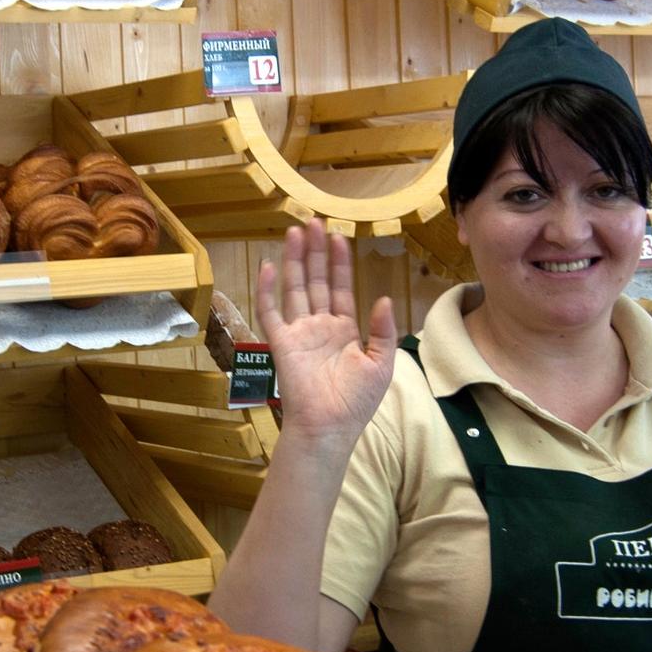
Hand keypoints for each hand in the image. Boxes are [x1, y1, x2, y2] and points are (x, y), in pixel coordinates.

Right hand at [253, 226, 398, 443]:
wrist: (330, 428)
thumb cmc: (356, 402)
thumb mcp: (380, 364)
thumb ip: (382, 330)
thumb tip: (382, 298)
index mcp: (343, 331)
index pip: (339, 288)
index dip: (339, 263)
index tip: (339, 238)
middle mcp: (319, 327)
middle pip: (315, 281)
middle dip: (315, 252)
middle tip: (313, 223)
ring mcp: (298, 333)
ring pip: (295, 288)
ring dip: (295, 260)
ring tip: (295, 232)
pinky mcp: (281, 343)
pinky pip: (271, 312)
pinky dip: (268, 289)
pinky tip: (270, 265)